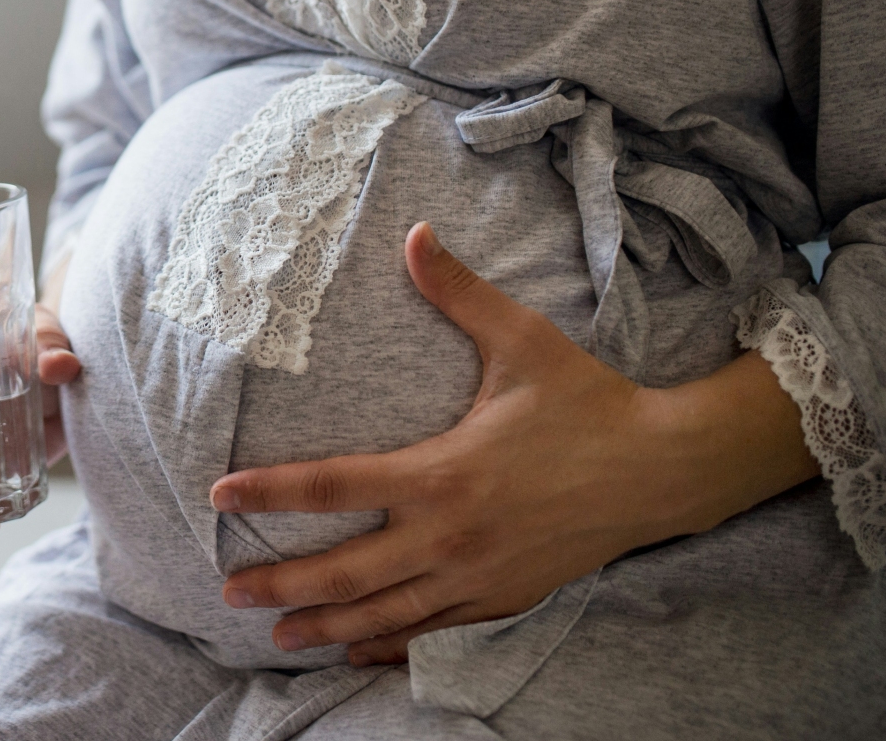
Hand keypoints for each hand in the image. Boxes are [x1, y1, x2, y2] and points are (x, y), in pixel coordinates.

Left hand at [210, 222, 815, 664]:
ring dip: (327, 626)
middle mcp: (451, 535)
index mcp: (443, 472)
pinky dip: (389, 644)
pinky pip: (434, 631)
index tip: (219, 494)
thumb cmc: (589, 401)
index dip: (271, 492)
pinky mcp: (505, 598)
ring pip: (385, 613)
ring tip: (278, 634)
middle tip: (227, 592)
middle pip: (346, 570)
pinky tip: (356, 652)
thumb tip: (414, 232)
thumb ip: (459, 293)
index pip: (334, 485)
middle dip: (282, 585)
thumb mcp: (523, 341)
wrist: (665, 469)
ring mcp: (477, 575)